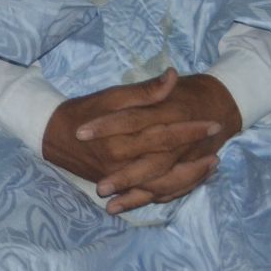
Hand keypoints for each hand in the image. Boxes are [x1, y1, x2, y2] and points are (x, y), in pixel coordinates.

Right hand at [42, 69, 228, 214]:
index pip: (165, 135)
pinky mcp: (119, 188)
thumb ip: (143, 91)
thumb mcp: (110, 97)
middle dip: (197, 152)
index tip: (213, 123)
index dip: (191, 130)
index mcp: (122, 138)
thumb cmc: (82, 111)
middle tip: (219, 141)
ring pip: (164, 184)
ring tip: (213, 164)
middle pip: (168, 162)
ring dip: (191, 176)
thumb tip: (172, 76)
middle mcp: (123, 163)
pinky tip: (190, 181)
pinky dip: (173, 189)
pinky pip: (151, 194)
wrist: (52, 136)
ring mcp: (122, 179)